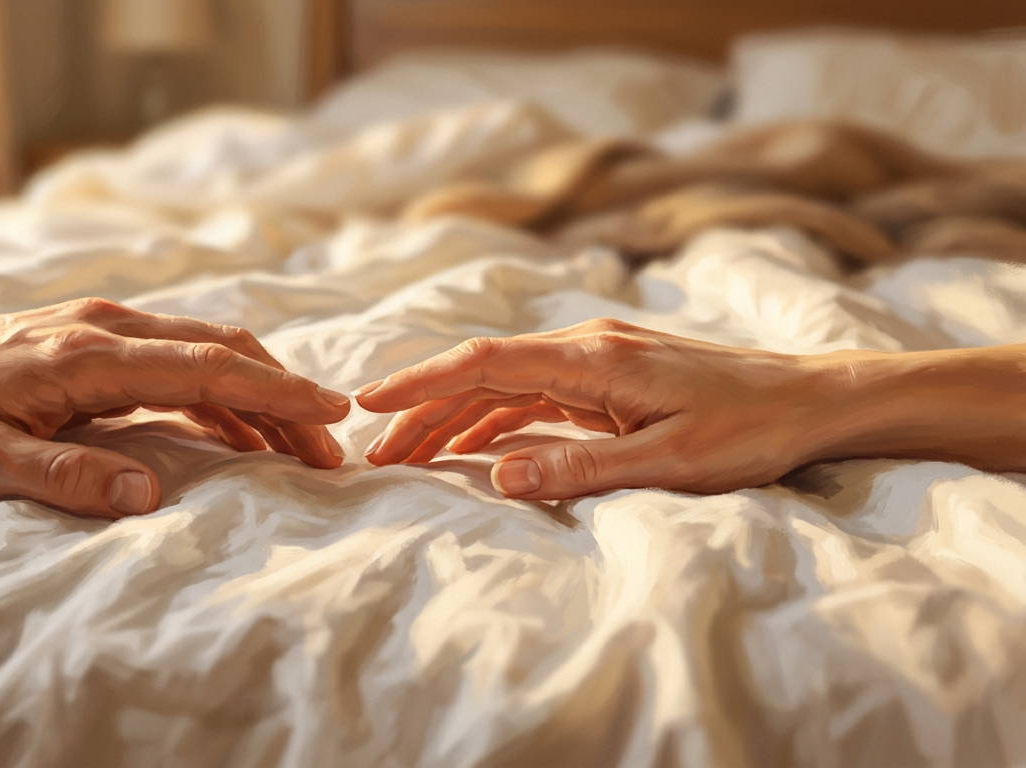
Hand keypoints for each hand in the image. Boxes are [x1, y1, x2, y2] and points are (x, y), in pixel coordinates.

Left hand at [0, 298, 350, 516]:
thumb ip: (62, 475)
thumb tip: (147, 493)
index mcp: (85, 355)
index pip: (204, 369)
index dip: (273, 394)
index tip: (330, 415)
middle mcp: (102, 328)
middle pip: (219, 350)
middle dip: (282, 397)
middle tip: (328, 448)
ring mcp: (97, 327)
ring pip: (202, 349)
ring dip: (255, 393)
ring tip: (297, 444)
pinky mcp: (89, 340)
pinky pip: (173, 357)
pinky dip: (217, 388)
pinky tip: (233, 426)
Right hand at [356, 319, 840, 499]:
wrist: (812, 398)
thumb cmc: (750, 429)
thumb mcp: (668, 460)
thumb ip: (580, 468)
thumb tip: (495, 477)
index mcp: (592, 358)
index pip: (483, 362)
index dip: (420, 382)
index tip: (367, 402)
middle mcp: (585, 347)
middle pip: (482, 373)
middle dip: (424, 410)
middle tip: (376, 453)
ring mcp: (597, 360)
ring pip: (504, 385)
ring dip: (454, 418)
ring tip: (408, 455)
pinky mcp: (610, 378)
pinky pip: (535, 396)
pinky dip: (496, 421)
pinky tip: (475, 449)